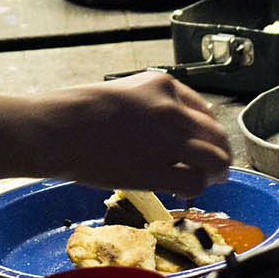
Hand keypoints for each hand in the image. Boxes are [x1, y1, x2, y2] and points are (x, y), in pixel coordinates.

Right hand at [43, 72, 230, 196]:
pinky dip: (195, 189)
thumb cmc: (76, 110)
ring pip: (216, 160)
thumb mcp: (121, 92)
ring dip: (217, 171)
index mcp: (163, 86)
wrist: (59, 128)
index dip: (207, 128)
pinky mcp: (159, 172)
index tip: (204, 139)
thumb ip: (145, 104)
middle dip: (220, 151)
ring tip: (212, 180)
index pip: (203, 109)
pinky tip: (183, 191)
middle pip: (216, 134)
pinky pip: (194, 183)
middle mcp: (173, 111)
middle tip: (217, 165)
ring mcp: (169, 142)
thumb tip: (154, 127)